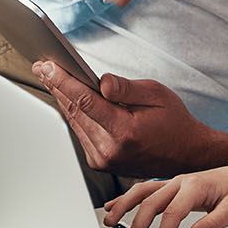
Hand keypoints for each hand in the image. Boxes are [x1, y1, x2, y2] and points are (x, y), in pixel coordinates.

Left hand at [33, 61, 221, 175]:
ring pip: (74, 122)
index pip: (85, 102)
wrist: (185, 155)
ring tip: (50, 77)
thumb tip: (100, 81)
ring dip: (62, 98)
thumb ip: (125, 88)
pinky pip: (80, 132)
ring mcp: (103, 159)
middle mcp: (109, 150)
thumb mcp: (157, 95)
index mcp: (125, 132)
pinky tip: (68, 97)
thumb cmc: (174, 122)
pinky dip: (74, 113)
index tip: (48, 66)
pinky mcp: (100, 162)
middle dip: (56, 86)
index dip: (63, 82)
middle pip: (74, 111)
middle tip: (42, 66)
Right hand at [102, 161, 227, 227]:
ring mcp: (173, 183)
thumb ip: (213, 224)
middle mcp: (180, 181)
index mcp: (195, 186)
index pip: (173, 212)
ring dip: (123, 206)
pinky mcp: (170, 186)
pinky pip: (144, 191)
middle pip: (151, 202)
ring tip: (108, 222)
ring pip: (142, 192)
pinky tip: (112, 207)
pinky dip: (126, 198)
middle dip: (137, 225)